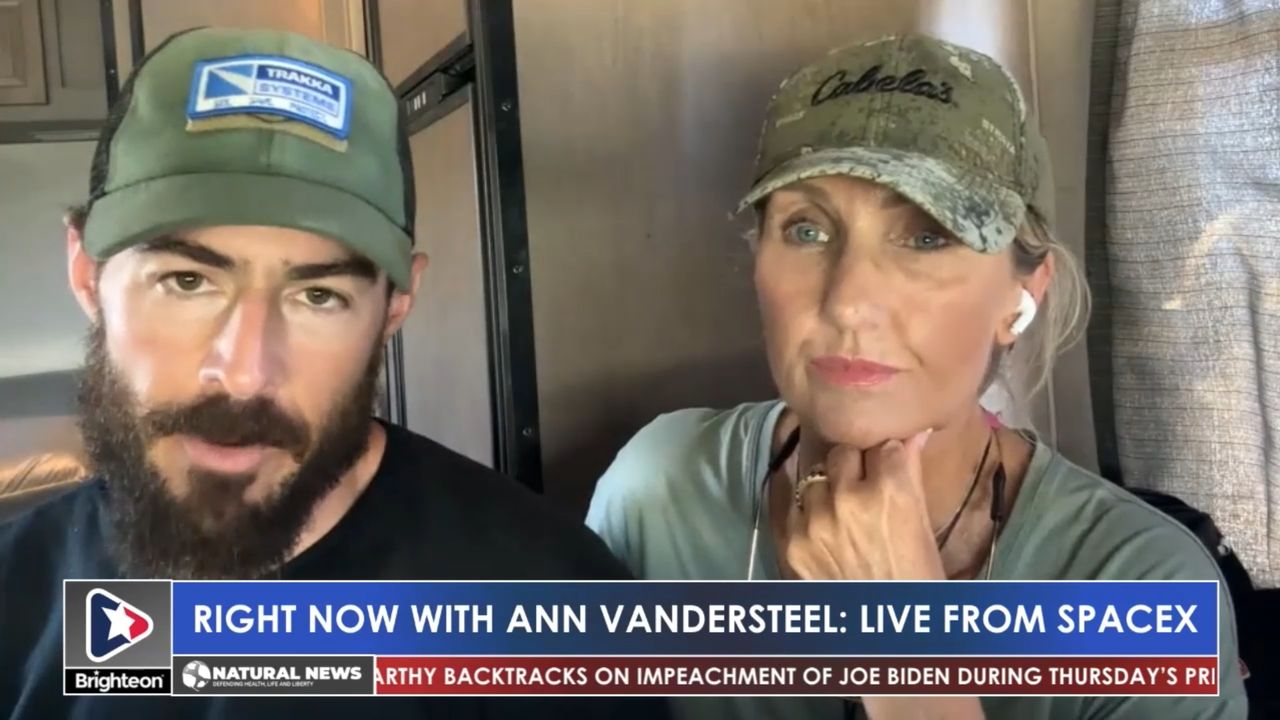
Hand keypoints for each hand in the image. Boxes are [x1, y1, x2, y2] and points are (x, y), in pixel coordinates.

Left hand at [783, 430, 944, 581]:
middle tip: (865, 487)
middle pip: (843, 452)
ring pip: (814, 475)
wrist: (889, 634)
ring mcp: (814, 521)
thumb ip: (911, 470)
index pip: (885, 445)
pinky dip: (805, 511)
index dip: (888, 457)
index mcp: (891, 491)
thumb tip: (914, 430)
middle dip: (855, 466)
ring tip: (842, 510)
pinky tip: (821, 524)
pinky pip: (790, 505)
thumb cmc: (916, 578)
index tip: (891, 468)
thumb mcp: (921, 524)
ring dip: (828, 488)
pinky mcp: (791, 542)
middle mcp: (848, 498)